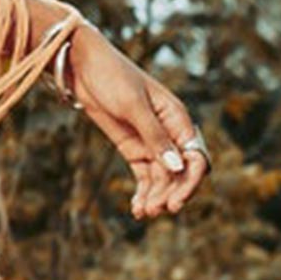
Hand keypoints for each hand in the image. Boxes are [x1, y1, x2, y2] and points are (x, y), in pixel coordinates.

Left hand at [64, 26, 209, 219]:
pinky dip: (143, 191)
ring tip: (142, 213)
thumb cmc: (112, 77)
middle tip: (156, 210)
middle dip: (171, 192)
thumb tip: (177, 166)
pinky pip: (144, 174)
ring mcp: (151, 141)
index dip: (191, 181)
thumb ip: (154, 136)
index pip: (197, 157)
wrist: (83, 67)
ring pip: (162, 177)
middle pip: (180, 172)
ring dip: (155, 195)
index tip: (177, 201)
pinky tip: (137, 208)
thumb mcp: (132, 106)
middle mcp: (170, 132)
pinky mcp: (133, 147)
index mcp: (178, 118)